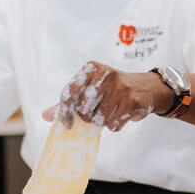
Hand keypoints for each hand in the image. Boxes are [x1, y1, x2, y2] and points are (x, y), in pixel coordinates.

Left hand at [42, 61, 171, 131]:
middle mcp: (106, 75)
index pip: (69, 92)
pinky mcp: (132, 102)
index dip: (65, 111)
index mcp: (91, 68)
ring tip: (112, 110)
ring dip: (103, 121)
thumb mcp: (92, 87)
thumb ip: (70, 100)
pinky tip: (121, 114)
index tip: (67, 124)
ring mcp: (120, 88)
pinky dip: (115, 125)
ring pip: (98, 120)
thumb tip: (47, 116)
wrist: (147, 87)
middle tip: (99, 110)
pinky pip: (113, 126)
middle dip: (88, 116)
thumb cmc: (113, 88)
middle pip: (83, 110)